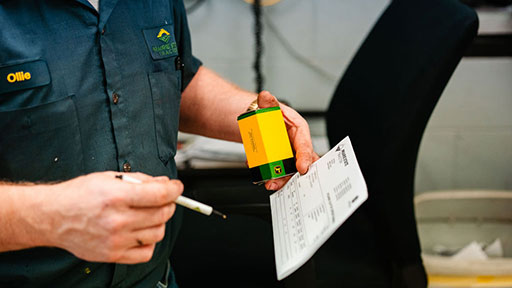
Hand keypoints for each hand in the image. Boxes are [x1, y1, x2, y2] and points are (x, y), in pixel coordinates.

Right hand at [41, 171, 181, 263]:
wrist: (52, 217)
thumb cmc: (78, 195)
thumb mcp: (108, 177)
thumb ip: (140, 180)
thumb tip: (165, 183)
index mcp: (116, 196)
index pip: (160, 195)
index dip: (174, 189)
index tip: (176, 187)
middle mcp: (117, 220)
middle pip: (162, 214)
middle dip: (169, 204)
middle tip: (163, 199)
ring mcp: (115, 240)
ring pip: (158, 233)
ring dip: (160, 222)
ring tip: (148, 215)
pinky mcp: (112, 255)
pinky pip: (146, 252)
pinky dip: (149, 242)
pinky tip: (141, 232)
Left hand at [257, 91, 319, 190]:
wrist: (257, 120)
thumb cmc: (269, 113)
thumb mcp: (269, 106)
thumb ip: (268, 103)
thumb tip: (265, 96)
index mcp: (299, 130)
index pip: (305, 145)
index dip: (304, 157)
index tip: (302, 168)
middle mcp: (296, 144)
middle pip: (300, 163)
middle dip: (294, 175)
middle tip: (282, 180)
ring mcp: (288, 154)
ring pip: (289, 171)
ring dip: (280, 179)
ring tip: (269, 182)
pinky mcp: (279, 162)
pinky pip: (278, 172)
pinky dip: (270, 175)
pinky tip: (261, 173)